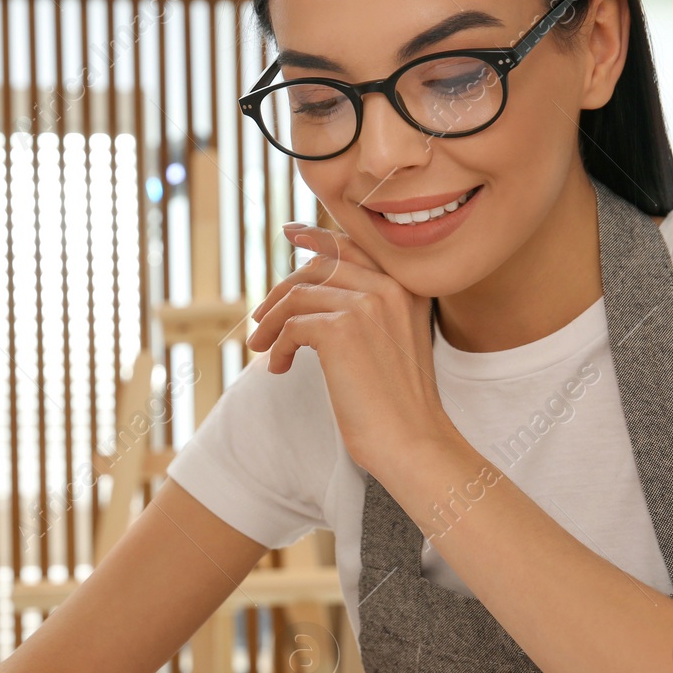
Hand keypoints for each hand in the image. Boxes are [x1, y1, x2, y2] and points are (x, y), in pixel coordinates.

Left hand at [246, 223, 455, 477]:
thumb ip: (367, 310)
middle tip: (260, 319)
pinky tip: (279, 368)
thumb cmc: (398, 404)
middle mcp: (390, 286)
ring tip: (260, 347)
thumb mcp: (391, 342)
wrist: (411, 440)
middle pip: (319, 266)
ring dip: (271, 321)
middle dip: (282, 290)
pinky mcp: (340, 329)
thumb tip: (310, 293)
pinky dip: (277, 346)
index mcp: (408, 286)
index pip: (355, 245)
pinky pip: (291, 326)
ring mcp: (367, 303)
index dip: (318, 236)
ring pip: (298, 294)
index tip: (289, 233)